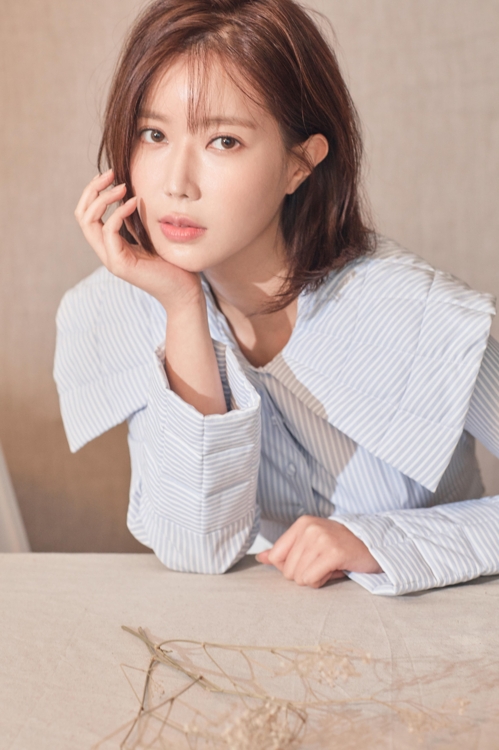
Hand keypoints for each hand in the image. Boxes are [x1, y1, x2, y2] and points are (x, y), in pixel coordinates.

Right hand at [74, 170, 201, 311]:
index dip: (94, 192)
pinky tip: (133, 202)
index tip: (110, 175)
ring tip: (122, 187)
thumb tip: (132, 195)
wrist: (183, 291)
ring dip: (102, 199)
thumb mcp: (151, 235)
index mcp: (111, 244)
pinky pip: (109, 232)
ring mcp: (111, 259)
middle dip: (92, 190)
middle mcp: (106, 251)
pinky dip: (117, 213)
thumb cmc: (173, 263)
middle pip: (82, 215)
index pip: (88, 214)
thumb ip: (137, 220)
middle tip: (110, 173)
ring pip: (88, 222)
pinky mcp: (120, 264)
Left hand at [256, 516, 381, 587]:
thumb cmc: (340, 547)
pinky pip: (311, 579)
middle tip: (323, 564)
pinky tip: (334, 570)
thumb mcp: (311, 543)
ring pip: (298, 577)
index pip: (276, 556)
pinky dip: (321, 581)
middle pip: (287, 570)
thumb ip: (284, 551)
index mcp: (301, 523)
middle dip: (304, 574)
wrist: (373, 546)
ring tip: (330, 566)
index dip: (290, 567)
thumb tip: (261, 558)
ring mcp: (321, 539)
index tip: (309, 561)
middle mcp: (309, 528)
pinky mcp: (333, 553)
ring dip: (315, 578)